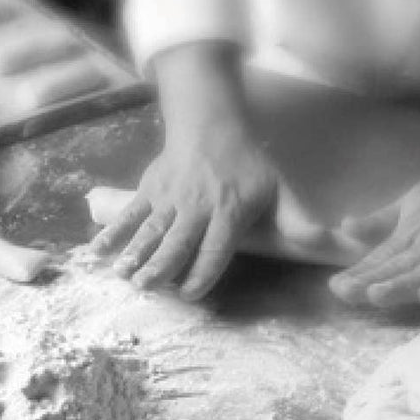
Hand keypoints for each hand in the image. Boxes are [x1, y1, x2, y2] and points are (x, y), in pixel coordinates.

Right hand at [90, 41, 278, 299]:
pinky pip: (129, 213)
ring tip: (123, 275)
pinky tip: (96, 252)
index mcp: (228, 211)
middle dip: (162, 265)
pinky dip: (112, 232)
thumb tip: (323, 240)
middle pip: (178, 241)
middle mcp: (196, 207)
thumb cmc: (246, 164)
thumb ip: (297, 218)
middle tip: (148, 287)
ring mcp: (169, 197)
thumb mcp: (278, 188)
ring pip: (151, 229)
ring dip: (135, 252)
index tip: (191, 293)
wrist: (210, 125)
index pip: (215, 247)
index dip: (203, 271)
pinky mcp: (149, 189)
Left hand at [328, 169, 419, 307]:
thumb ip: (380, 221)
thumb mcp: (412, 202)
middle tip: (346, 293)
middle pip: (399, 268)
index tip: (336, 286)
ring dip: (403, 285)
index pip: (381, 257)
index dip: (359, 273)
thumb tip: (344, 226)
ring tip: (377, 295)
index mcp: (411, 233)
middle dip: (372, 282)